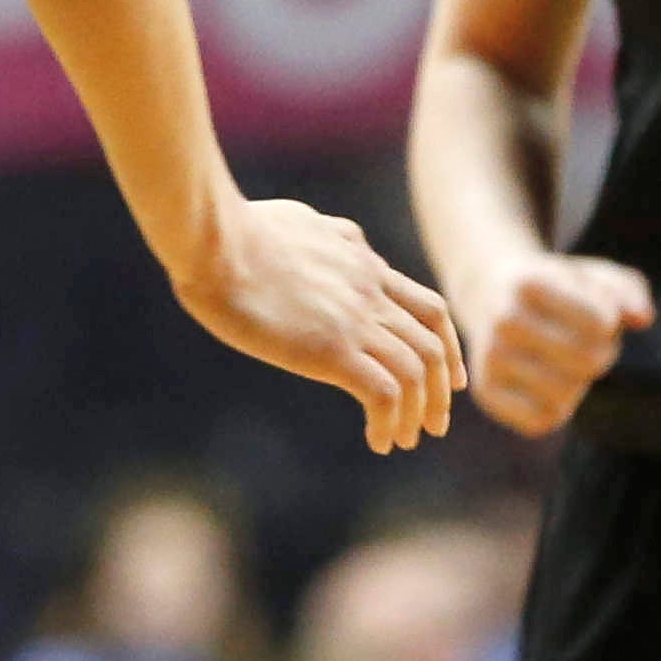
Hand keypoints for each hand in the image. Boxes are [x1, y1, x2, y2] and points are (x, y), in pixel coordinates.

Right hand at [175, 196, 465, 454]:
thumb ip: (328, 234)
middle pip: (433, 346)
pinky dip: (390, 422)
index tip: (446, 376)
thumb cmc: (236, 229)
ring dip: (418, 413)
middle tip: (435, 423)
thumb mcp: (300, 220)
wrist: (214, 240)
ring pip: (416, 374)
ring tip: (406, 440)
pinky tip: (378, 441)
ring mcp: (354, 320)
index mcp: (363, 263)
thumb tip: (337, 238)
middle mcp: (370, 291)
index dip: (446, 346)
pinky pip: (384, 395)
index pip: (428, 308)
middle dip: (439, 390)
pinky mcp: (332, 349)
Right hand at [454, 248, 653, 437]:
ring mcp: (489, 357)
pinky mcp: (485, 391)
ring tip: (566, 361)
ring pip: (564, 395)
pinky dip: (555, 410)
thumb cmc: (554, 287)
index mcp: (528, 283)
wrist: (488, 293)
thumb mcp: (590, 275)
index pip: (600, 324)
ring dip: (578, 382)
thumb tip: (642, 319)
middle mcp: (503, 319)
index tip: (596, 316)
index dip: (609, 324)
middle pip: (587, 361)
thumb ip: (627, 290)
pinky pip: (540, 421)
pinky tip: (549, 385)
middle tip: (588, 344)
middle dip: (601, 354)